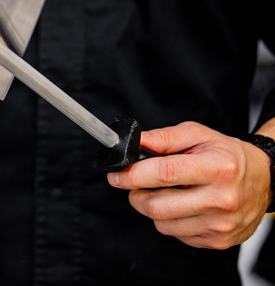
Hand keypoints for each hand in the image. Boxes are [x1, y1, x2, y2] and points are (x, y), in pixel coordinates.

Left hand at [107, 121, 270, 248]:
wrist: (265, 180)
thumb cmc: (227, 156)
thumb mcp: (198, 135)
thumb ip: (163, 138)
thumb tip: (134, 142)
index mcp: (217, 168)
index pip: (163, 174)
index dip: (132, 175)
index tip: (116, 175)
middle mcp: (221, 199)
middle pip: (156, 205)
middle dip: (137, 194)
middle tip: (139, 184)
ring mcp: (220, 224)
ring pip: (162, 223)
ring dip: (153, 208)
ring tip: (167, 193)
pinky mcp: (218, 240)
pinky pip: (176, 235)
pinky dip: (170, 220)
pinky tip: (183, 206)